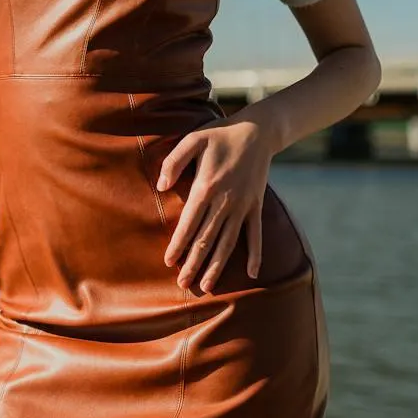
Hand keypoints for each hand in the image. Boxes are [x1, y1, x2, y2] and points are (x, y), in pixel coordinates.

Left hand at [156, 110, 274, 291]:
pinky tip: (251, 273)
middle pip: (207, 239)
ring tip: (207, 286)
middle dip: (194, 263)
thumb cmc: (219, 135)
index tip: (169, 262)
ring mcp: (243, 206)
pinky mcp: (256, 205)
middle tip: (183, 284)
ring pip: (228, 242)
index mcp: (206, 187)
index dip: (179, 244)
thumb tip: (161, 187)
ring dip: (217, 265)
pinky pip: (255, 234)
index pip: (189, 223)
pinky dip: (255, 254)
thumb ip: (174, 162)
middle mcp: (225, 201)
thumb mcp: (192, 140)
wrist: (256, 131)